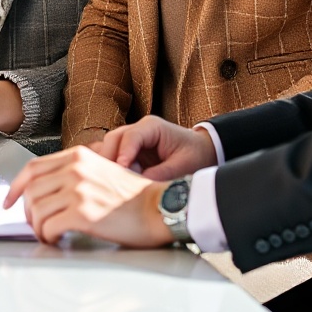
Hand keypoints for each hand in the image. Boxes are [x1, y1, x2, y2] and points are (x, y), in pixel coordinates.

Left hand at [5, 145, 170, 248]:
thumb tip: (48, 191)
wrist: (161, 208)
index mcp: (79, 156)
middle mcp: (75, 169)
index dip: (15, 187)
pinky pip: (49, 227)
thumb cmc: (136, 197)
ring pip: (35, 210)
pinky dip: (48, 237)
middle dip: (27, 212)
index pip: (32, 168)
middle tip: (34, 226)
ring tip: (48, 235)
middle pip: (30, 190)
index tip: (8, 201)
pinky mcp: (83, 214)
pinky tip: (58, 240)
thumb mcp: (102, 171)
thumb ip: (75, 174)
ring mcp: (78, 190)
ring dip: (37, 227)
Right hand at [93, 115, 217, 181]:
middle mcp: (138, 130)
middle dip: (110, 159)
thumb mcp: (183, 166)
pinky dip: (109, 166)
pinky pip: (113, 155)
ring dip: (109, 164)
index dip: (123, 153)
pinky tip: (111, 180)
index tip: (121, 170)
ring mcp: (132, 140)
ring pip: (109, 147)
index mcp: (152, 126)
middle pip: (113, 139)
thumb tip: (139, 185)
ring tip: (114, 183)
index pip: (131, 136)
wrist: (202, 152)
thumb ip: (161, 174)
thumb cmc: (194, 155)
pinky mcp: (130, 152)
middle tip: (112, 181)